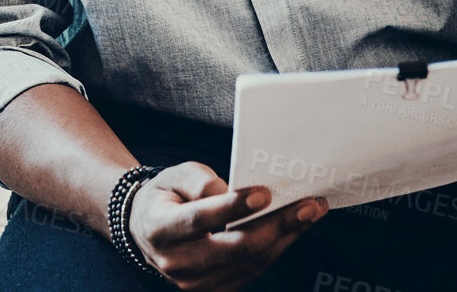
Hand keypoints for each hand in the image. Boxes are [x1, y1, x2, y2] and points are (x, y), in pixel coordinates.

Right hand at [126, 161, 325, 290]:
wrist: (147, 231)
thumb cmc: (166, 197)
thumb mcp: (173, 176)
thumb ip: (199, 180)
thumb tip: (232, 192)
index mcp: (160, 229)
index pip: (198, 220)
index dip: (231, 208)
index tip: (264, 193)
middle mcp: (177, 263)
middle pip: (235, 248)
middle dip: (277, 226)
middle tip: (308, 205)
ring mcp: (196, 284)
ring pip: (250, 262)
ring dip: (285, 238)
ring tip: (310, 213)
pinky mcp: (214, 290)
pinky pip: (252, 270)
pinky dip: (276, 249)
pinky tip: (292, 229)